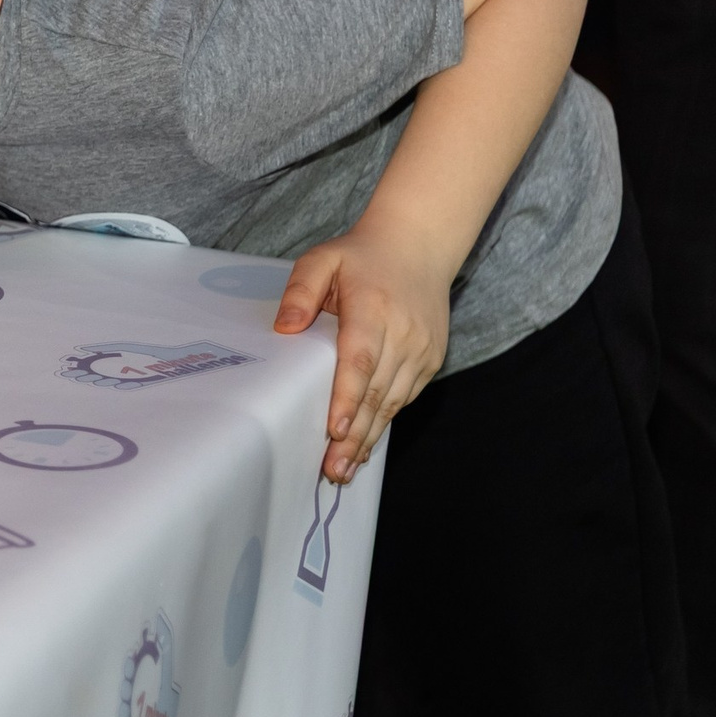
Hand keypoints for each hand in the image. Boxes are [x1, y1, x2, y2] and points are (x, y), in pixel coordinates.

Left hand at [274, 221, 452, 482]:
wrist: (419, 247)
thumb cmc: (361, 257)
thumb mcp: (322, 259)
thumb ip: (300, 290)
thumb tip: (284, 328)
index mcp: (373, 309)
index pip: (359, 360)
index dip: (347, 397)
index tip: (335, 429)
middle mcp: (403, 333)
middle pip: (377, 392)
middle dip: (354, 435)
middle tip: (331, 469)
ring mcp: (421, 349)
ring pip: (393, 402)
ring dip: (369, 436)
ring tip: (344, 468)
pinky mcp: (430, 359)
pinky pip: (405, 397)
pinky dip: (385, 421)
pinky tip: (364, 444)